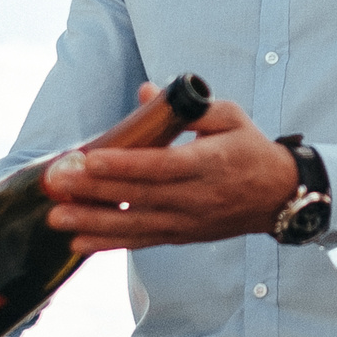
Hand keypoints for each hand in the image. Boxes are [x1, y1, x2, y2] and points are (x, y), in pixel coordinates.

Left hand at [39, 86, 300, 253]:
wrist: (278, 196)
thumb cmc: (250, 150)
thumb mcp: (230, 117)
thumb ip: (188, 108)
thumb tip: (144, 93)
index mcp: (209, 162)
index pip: (161, 166)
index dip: (124, 164)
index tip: (89, 158)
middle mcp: (196, 196)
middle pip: (139, 195)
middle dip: (94, 190)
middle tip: (58, 181)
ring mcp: (187, 220)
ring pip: (135, 224)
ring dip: (93, 222)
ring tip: (58, 217)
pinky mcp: (181, 235)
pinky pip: (142, 241)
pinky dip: (109, 243)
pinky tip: (79, 242)